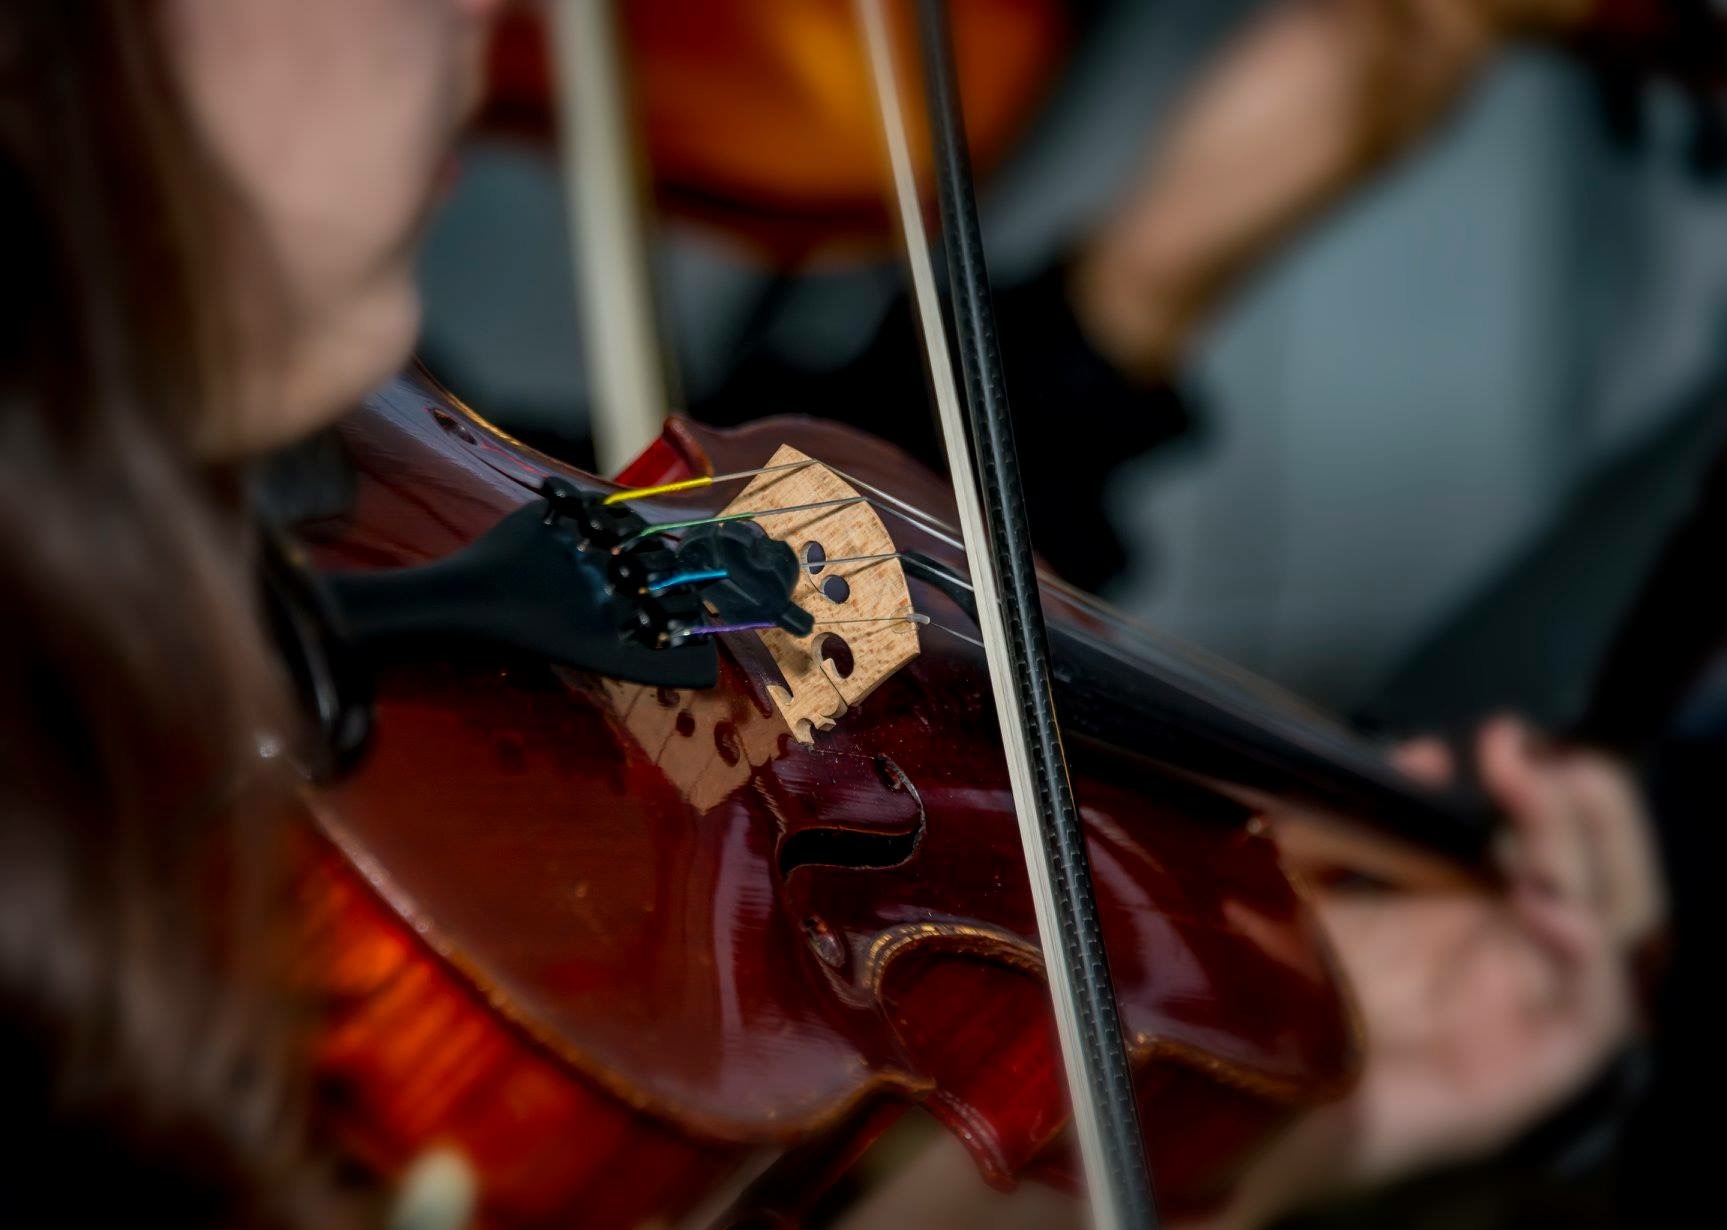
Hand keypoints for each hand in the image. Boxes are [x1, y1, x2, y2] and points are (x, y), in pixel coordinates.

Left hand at [1202, 717, 1662, 1227]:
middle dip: (1580, 807)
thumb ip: (1353, 814)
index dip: (1544, 783)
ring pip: (1614, 931)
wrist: (1230, 1080)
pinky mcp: (1527, 1075)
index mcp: (1465, 908)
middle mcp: (1510, 957)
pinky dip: (1589, 956)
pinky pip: (1597, 1018)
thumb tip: (1427, 757)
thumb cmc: (1265, 981)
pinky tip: (1543, 907)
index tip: (1500, 736)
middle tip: (1523, 761)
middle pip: (1599, 875)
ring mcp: (1526, 1014)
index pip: (1551, 838)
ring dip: (1588, 865)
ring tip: (1525, 830)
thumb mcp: (1297, 875)